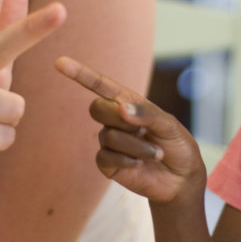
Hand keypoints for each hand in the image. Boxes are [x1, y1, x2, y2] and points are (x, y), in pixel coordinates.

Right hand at [54, 55, 206, 204]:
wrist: (181, 179)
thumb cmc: (177, 145)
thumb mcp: (169, 125)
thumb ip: (147, 113)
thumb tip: (121, 108)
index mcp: (128, 102)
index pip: (101, 85)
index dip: (80, 73)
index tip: (59, 62)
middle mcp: (115, 119)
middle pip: (97, 108)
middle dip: (121, 118)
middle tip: (145, 130)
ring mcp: (109, 141)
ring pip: (108, 136)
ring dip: (136, 146)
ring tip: (155, 153)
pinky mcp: (107, 164)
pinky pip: (105, 156)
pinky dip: (127, 160)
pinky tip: (140, 164)